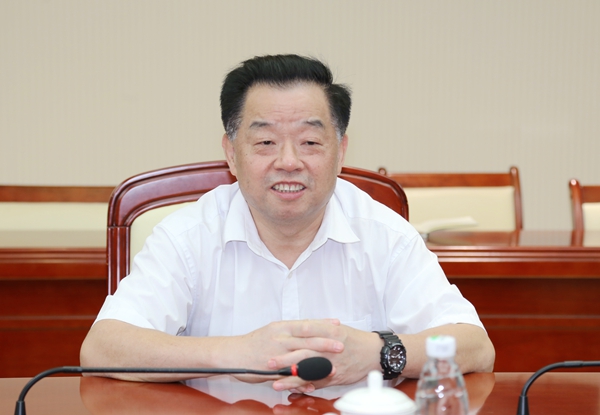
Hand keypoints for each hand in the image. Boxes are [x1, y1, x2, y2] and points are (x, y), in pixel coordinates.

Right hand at [226, 319, 344, 383]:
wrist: (232, 354)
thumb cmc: (254, 342)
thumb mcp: (272, 330)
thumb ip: (290, 332)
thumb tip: (309, 329)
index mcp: (281, 328)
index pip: (306, 324)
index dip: (323, 324)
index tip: (337, 324)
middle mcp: (280, 339)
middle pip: (307, 340)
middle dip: (326, 343)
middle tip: (342, 345)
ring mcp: (276, 355)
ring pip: (301, 358)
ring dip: (318, 363)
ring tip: (333, 368)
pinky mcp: (271, 371)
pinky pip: (290, 377)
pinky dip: (303, 381)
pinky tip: (314, 385)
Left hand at [268, 323, 380, 391]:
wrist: (375, 353)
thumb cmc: (355, 339)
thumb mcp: (336, 328)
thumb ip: (317, 327)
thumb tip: (299, 327)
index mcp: (329, 332)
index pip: (304, 334)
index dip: (288, 338)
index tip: (273, 342)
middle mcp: (329, 348)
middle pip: (304, 354)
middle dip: (285, 360)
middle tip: (269, 363)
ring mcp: (332, 364)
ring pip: (309, 373)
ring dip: (291, 379)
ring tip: (276, 383)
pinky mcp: (335, 377)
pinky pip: (318, 384)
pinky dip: (305, 388)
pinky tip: (293, 391)